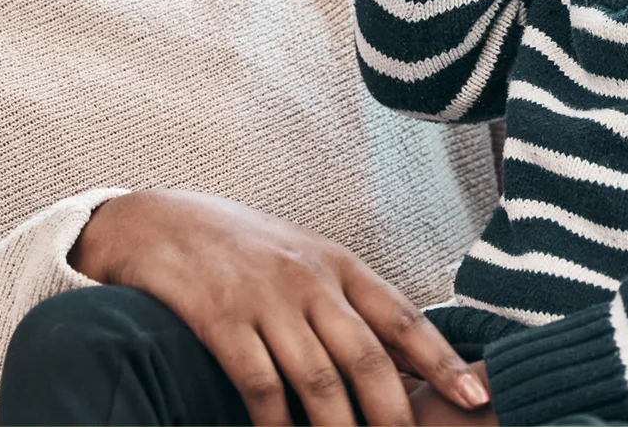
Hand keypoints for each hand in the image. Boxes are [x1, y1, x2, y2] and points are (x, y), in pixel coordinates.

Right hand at [70, 190, 489, 424]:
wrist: (153, 221)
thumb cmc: (238, 250)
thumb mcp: (302, 262)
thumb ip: (347, 306)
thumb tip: (402, 361)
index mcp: (338, 265)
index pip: (402, 317)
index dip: (442, 361)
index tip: (474, 398)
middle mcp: (309, 279)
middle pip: (366, 357)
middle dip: (394, 414)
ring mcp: (265, 298)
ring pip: (318, 379)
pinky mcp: (220, 319)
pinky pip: (260, 383)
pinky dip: (276, 423)